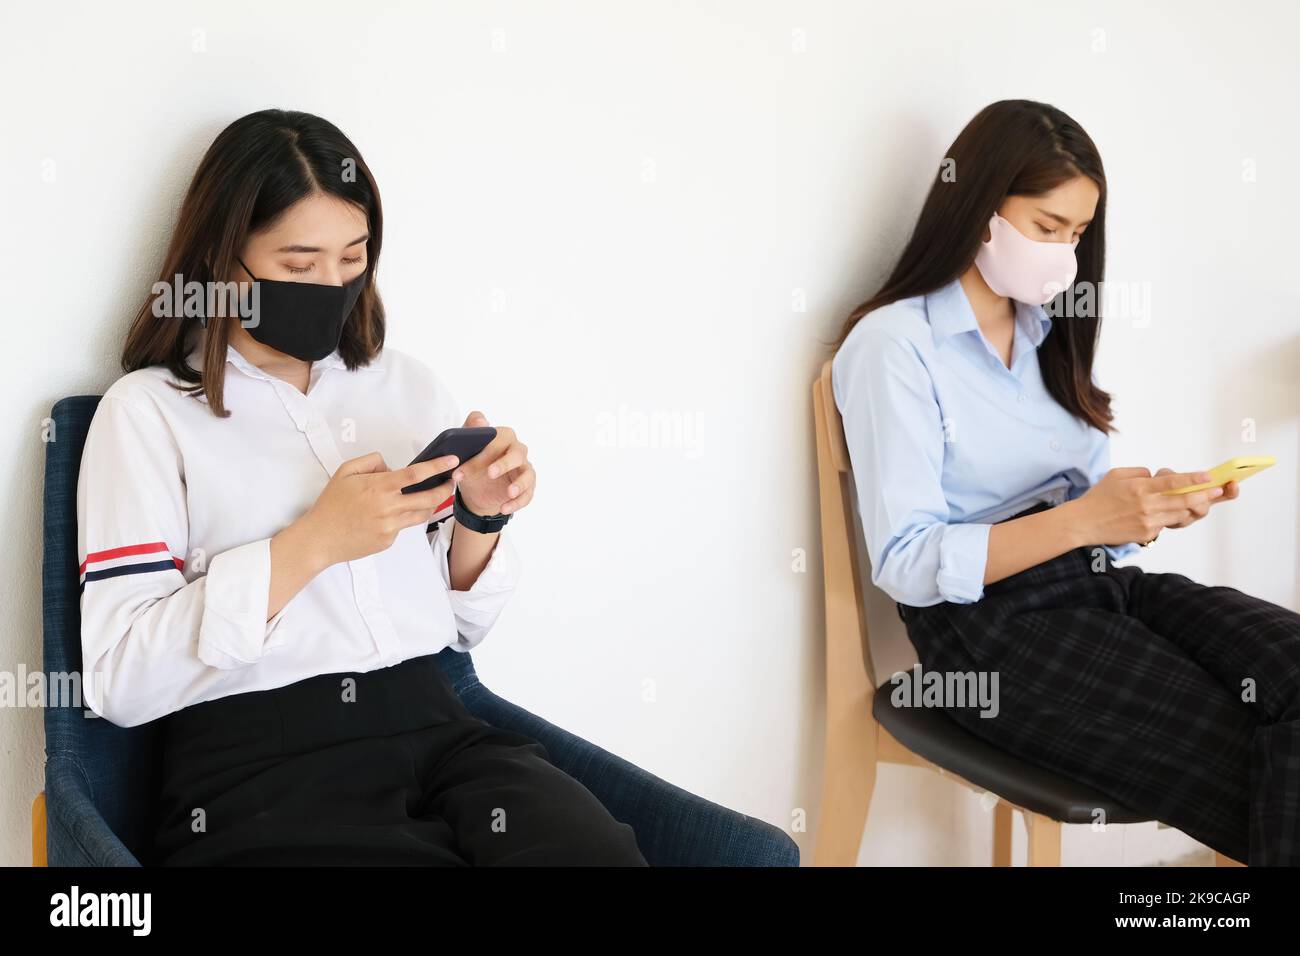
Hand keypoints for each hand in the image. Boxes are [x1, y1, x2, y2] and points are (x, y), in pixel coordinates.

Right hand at [297, 450, 460, 567]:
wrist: (319, 539)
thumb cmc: (330, 505)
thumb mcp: (345, 472)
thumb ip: (371, 462)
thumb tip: (390, 466)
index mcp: (379, 487)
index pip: (416, 474)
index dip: (438, 466)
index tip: (452, 461)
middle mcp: (388, 507)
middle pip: (429, 497)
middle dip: (445, 488)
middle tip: (451, 482)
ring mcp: (390, 526)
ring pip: (422, 514)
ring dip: (432, 505)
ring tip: (434, 496)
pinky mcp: (388, 540)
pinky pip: (403, 527)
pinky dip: (404, 518)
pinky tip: (394, 515)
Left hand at [451, 411, 535, 517]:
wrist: (476, 489)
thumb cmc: (474, 463)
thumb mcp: (466, 449)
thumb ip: (470, 431)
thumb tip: (480, 421)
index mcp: (504, 437)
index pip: (498, 440)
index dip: (485, 452)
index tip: (469, 465)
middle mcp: (517, 451)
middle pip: (518, 454)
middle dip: (505, 464)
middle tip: (490, 474)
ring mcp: (524, 469)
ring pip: (528, 474)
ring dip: (519, 484)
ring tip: (509, 493)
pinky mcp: (527, 487)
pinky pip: (527, 494)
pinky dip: (517, 502)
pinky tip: (504, 508)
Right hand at [1071, 467, 1224, 545]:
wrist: (1084, 523)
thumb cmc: (1099, 497)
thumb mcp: (1116, 475)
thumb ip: (1140, 474)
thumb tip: (1157, 477)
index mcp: (1139, 488)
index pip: (1173, 482)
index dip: (1194, 479)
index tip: (1208, 476)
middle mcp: (1146, 505)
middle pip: (1184, 500)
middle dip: (1205, 494)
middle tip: (1218, 490)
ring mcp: (1148, 522)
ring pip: (1180, 514)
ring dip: (1194, 507)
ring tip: (1203, 501)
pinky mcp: (1146, 534)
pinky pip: (1166, 525)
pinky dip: (1172, 518)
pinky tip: (1173, 513)